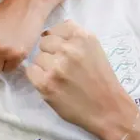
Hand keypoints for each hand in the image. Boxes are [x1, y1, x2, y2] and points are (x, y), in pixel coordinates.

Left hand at [26, 20, 137, 139]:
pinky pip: (31, 71)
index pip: (56, 29)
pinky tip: (51, 84)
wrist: (109, 110)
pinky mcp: (45, 83)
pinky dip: (38, 77)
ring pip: (37, 57)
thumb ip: (73, 38)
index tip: (65, 52)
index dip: (58, 41)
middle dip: (51, 53)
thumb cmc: (101, 80)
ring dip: (45, 67)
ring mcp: (56, 66)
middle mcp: (69, 49)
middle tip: (63, 67)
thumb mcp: (94, 49)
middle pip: (44, 42)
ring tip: (59, 78)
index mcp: (82, 37)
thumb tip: (46, 33)